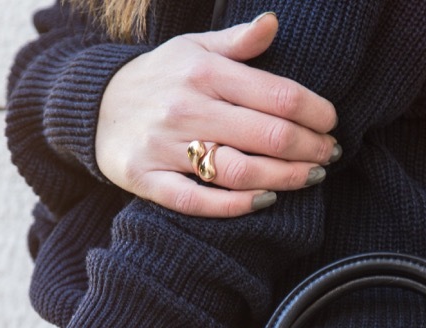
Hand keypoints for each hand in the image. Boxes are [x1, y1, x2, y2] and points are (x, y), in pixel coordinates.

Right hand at [95, 12, 339, 217]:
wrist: (94, 108)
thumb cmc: (160, 79)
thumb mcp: (193, 48)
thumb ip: (237, 42)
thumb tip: (274, 23)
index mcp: (204, 72)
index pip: (278, 95)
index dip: (316, 112)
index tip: (331, 123)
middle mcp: (186, 108)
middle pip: (267, 135)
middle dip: (310, 148)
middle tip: (329, 155)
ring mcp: (165, 147)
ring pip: (239, 170)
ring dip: (284, 178)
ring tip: (310, 177)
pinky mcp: (147, 180)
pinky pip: (197, 201)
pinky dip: (235, 205)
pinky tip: (265, 200)